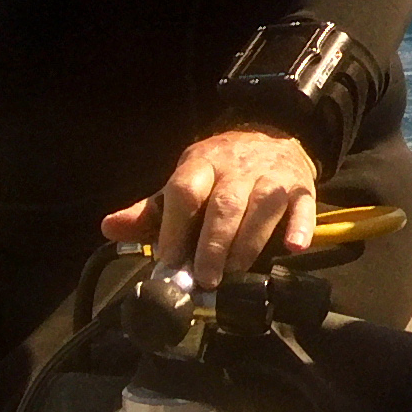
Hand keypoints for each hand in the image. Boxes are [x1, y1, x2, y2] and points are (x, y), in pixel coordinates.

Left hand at [103, 128, 318, 276]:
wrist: (272, 132)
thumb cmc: (221, 171)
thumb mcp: (184, 182)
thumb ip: (150, 211)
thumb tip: (109, 227)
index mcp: (201, 163)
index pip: (184, 191)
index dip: (175, 228)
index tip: (168, 262)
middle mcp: (237, 167)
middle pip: (224, 204)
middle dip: (213, 244)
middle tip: (205, 278)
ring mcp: (272, 175)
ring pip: (261, 206)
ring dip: (248, 242)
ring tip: (235, 273)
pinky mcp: (301, 187)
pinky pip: (303, 206)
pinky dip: (299, 227)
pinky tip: (293, 247)